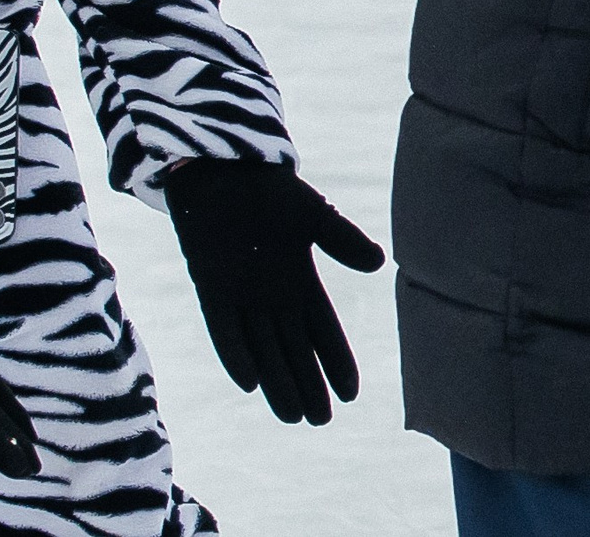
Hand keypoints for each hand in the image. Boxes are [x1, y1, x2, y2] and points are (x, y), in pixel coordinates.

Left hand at [165, 158, 385, 425]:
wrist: (221, 168)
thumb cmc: (269, 189)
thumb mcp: (314, 215)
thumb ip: (342, 240)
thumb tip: (379, 264)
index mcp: (300, 279)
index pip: (322, 330)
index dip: (336, 361)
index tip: (352, 394)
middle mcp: (271, 295)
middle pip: (293, 349)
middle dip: (308, 384)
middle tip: (321, 421)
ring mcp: (240, 295)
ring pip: (262, 348)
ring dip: (276, 381)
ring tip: (292, 417)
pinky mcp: (210, 288)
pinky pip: (223, 329)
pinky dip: (234, 354)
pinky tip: (249, 382)